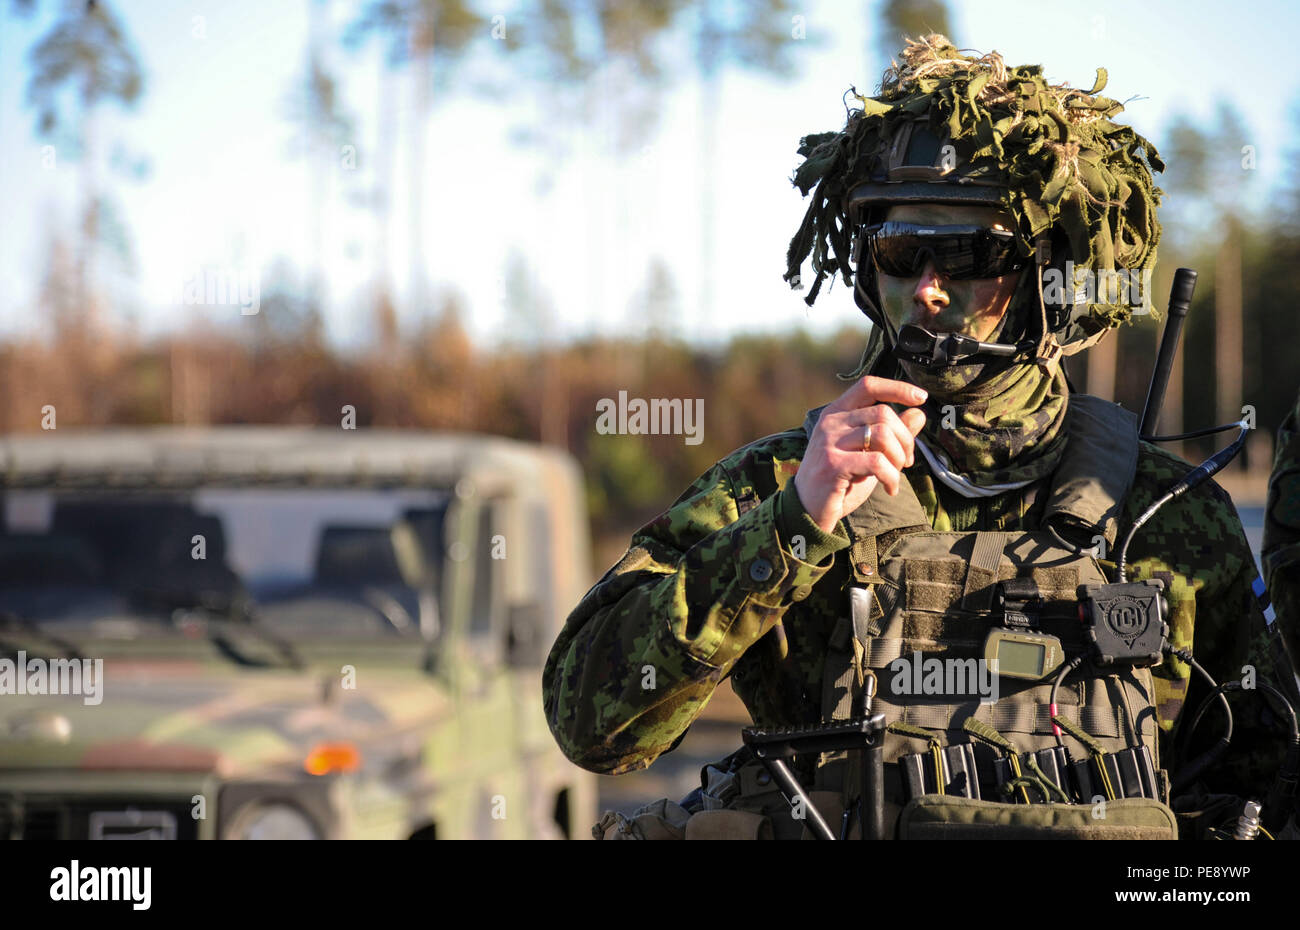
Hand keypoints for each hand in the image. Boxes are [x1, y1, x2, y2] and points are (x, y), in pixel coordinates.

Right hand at [793, 376, 927, 534]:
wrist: (807, 510)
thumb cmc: (839, 481)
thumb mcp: (867, 453)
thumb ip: (891, 434)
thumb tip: (919, 413)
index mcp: (837, 413)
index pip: (868, 386)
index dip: (897, 388)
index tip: (921, 398)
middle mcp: (831, 423)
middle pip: (883, 413)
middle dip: (905, 438)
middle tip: (907, 461)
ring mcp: (829, 442)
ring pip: (882, 434)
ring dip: (899, 458)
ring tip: (895, 475)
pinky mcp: (833, 464)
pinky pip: (877, 462)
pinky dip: (891, 477)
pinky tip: (890, 489)